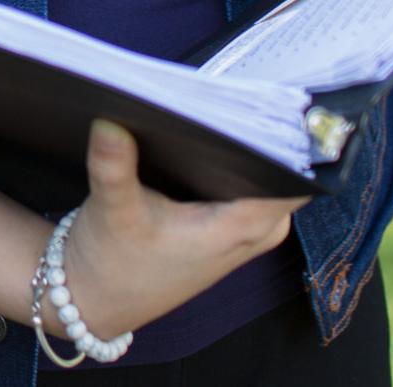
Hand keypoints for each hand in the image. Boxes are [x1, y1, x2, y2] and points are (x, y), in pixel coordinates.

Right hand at [53, 121, 305, 338]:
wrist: (102, 298)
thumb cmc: (114, 264)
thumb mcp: (112, 212)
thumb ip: (113, 166)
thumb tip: (110, 119)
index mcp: (242, 228)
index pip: (290, 174)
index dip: (280, 136)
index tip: (253, 100)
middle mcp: (257, 227)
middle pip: (279, 162)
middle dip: (249, 126)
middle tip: (213, 93)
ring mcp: (248, 226)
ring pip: (264, 168)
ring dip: (235, 139)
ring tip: (202, 106)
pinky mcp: (233, 223)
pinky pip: (248, 178)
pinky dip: (224, 156)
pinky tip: (195, 133)